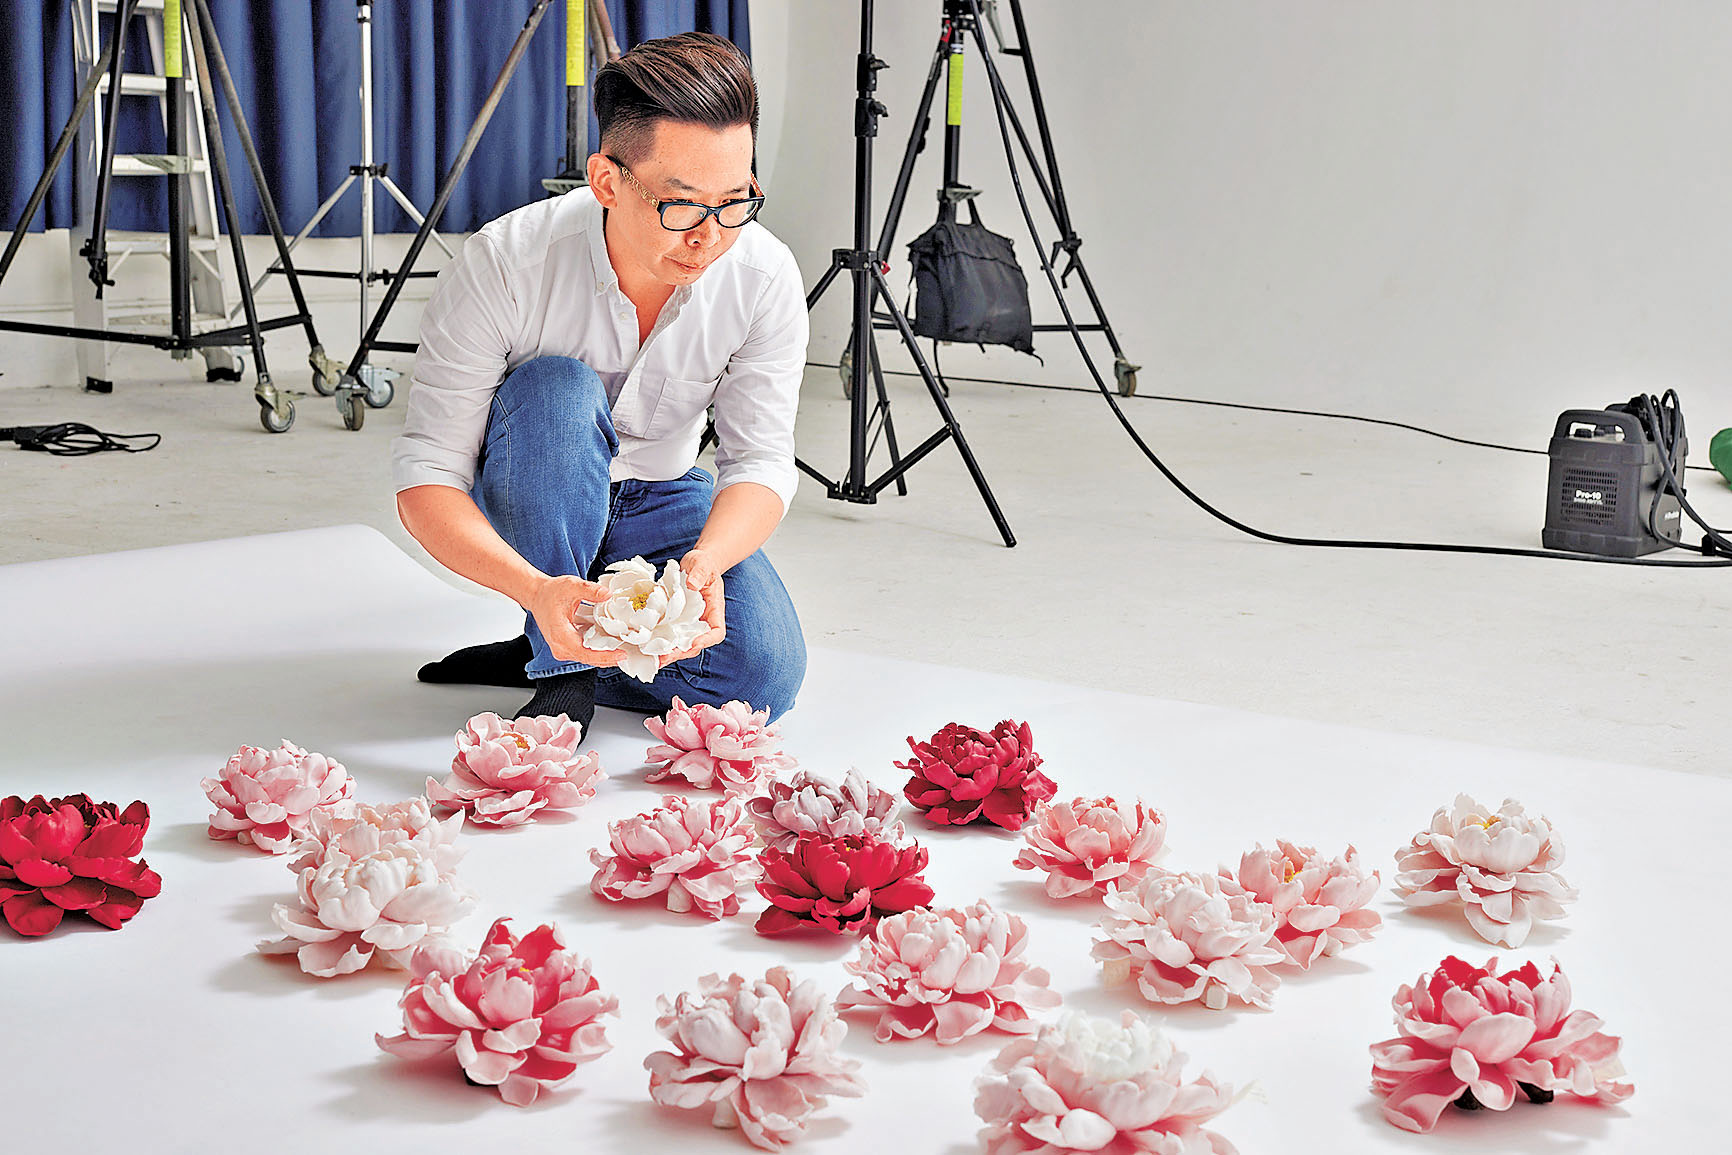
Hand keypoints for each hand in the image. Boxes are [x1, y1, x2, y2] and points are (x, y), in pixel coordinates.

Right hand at [526, 574, 627, 666]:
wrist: (538, 596)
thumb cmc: (550, 593)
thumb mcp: (571, 586)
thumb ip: (590, 590)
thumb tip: (608, 594)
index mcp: (560, 635)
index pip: (585, 653)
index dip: (604, 656)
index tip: (621, 655)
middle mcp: (560, 647)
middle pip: (589, 659)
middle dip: (610, 658)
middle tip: (630, 653)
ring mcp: (563, 649)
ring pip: (589, 658)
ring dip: (606, 654)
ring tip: (626, 649)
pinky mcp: (567, 647)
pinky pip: (586, 652)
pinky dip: (600, 649)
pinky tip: (614, 643)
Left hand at [659, 548, 726, 667]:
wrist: (695, 565)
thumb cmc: (703, 564)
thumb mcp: (702, 564)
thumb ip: (700, 573)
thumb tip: (692, 584)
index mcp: (714, 610)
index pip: (717, 632)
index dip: (707, 640)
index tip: (694, 643)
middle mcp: (702, 621)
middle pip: (696, 644)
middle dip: (681, 652)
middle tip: (664, 657)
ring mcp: (688, 623)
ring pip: (681, 644)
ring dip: (668, 653)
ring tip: (653, 659)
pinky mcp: (675, 621)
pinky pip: (669, 635)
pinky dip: (659, 643)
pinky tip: (646, 647)